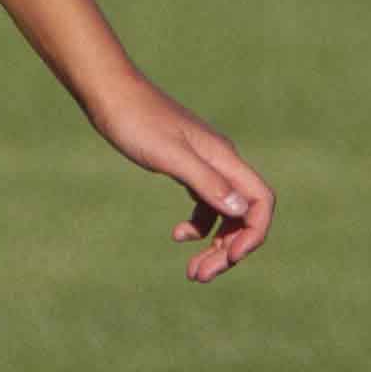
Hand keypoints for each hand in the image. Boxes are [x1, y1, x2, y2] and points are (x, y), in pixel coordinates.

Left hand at [89, 74, 273, 281]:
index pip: (259, 202)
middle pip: (243, 214)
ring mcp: (205, 164)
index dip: (253, 234)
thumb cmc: (136, 122)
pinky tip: (178, 235)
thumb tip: (240, 211)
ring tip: (192, 272)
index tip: (230, 259)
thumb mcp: (169, 156)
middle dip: (228, 250)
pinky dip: (198, 225)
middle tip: (200, 276)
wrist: (111, 95)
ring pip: (224, 213)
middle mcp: (221, 162)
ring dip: (214, 244)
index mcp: (224, 158)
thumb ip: (205, 182)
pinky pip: (205, 204)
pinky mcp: (186, 167)